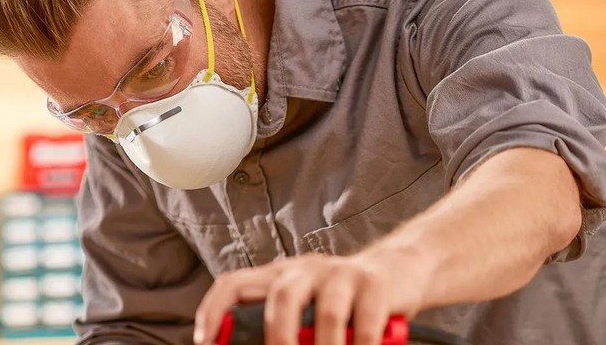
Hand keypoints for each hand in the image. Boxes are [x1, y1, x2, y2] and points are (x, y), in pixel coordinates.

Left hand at [193, 249, 431, 344]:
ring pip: (326, 314)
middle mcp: (306, 268)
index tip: (204, 342)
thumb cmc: (344, 299)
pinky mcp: (375, 285)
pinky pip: (365, 323)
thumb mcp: (307, 306)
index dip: (213, 311)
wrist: (401, 270)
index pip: (234, 283)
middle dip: (280, 340)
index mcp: (280, 274)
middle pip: (282, 297)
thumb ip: (285, 326)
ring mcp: (342, 273)